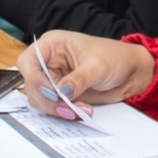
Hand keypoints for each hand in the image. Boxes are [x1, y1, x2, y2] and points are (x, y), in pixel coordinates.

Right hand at [18, 32, 156, 115]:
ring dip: (56, 108)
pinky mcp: (60, 94)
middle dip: (48, 100)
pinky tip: (80, 111)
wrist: (130, 73)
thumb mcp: (97, 66)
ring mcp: (53, 79)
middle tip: (68, 108)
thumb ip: (79, 79)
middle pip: (31, 84)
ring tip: (80, 111)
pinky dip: (63, 112)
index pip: (28, 61)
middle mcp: (48, 61)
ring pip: (39, 99)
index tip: (51, 92)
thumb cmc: (115, 58)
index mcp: (52, 45)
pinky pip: (52, 107)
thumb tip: (62, 92)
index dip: (34, 78)